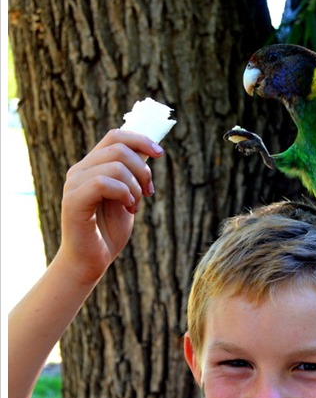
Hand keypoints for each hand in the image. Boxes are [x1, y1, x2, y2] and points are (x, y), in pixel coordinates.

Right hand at [59, 129, 163, 284]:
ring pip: (114, 165)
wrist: (90, 261)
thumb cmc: (108, 231)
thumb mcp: (127, 197)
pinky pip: (102, 183)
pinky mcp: (73, 200)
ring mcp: (74, 184)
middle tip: (149, 191)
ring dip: (135, 186)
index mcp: (91, 166)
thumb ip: (133, 175)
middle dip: (142, 169)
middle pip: (118, 148)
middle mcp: (79, 170)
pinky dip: (124, 193)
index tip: (160, 154)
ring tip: (135, 205)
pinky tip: (129, 208)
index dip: (140, 139)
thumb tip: (150, 150)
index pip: (114, 136)